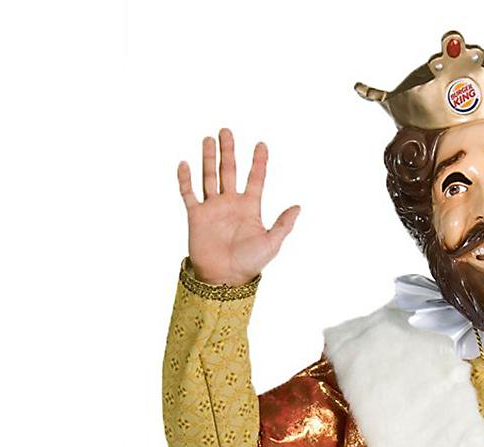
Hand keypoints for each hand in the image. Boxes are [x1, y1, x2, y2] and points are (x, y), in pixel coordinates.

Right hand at [175, 128, 299, 287]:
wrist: (225, 279)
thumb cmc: (250, 264)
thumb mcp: (272, 243)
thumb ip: (283, 224)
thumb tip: (298, 206)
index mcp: (250, 208)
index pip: (255, 179)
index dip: (259, 162)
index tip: (261, 144)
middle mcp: (230, 204)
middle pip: (229, 171)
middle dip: (228, 151)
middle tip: (226, 131)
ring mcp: (213, 208)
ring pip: (209, 176)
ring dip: (209, 158)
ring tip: (209, 139)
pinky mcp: (196, 216)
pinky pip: (188, 193)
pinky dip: (185, 179)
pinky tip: (185, 163)